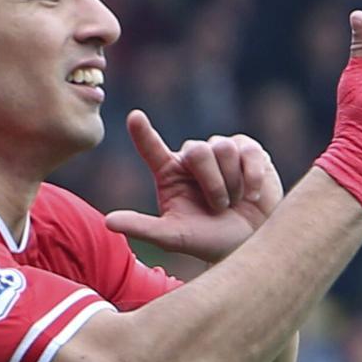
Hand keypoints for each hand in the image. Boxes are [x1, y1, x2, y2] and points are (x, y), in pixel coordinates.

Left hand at [105, 111, 282, 261]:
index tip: (134, 117)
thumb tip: (108, 221)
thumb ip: (142, 228)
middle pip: (197, 151)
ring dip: (231, 183)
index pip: (151, 148)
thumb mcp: (173, 237)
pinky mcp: (247, 150)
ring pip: (223, 148)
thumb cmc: (207, 240)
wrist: (249, 244)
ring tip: (234, 202)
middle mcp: (191, 158)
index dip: (143, 133)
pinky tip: (253, 195)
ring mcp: (220, 150)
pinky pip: (247, 151)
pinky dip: (251, 178)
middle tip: (219, 207)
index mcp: (168, 174)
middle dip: (211, 183)